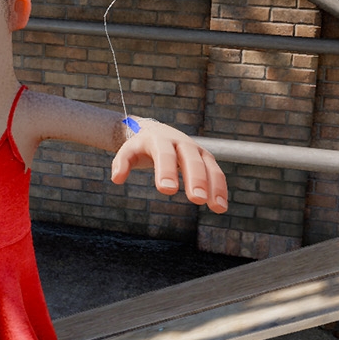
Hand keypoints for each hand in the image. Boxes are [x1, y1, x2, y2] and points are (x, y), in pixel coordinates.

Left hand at [109, 118, 228, 213]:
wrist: (156, 131)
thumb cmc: (141, 146)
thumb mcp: (128, 151)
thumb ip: (122, 162)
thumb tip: (116, 178)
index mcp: (160, 139)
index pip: (164, 154)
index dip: (165, 171)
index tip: (166, 190)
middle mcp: (181, 142)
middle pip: (191, 159)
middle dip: (195, 178)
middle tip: (196, 199)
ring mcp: (196, 149)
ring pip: (209, 166)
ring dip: (215, 186)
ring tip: (218, 208)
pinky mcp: (206, 158)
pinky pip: (216, 172)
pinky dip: (220, 188)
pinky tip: (221, 206)